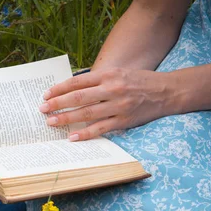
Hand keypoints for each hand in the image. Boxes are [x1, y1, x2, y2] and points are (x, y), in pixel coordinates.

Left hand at [39, 68, 172, 140]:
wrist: (168, 91)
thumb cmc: (139, 81)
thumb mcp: (118, 73)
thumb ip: (98, 80)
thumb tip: (72, 88)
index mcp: (109, 75)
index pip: (78, 81)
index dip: (59, 88)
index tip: (46, 94)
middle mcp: (112, 89)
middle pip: (78, 97)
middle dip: (57, 104)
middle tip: (42, 109)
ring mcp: (118, 106)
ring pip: (86, 114)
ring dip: (66, 119)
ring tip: (51, 122)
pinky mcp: (124, 121)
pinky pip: (100, 128)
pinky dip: (85, 133)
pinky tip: (72, 137)